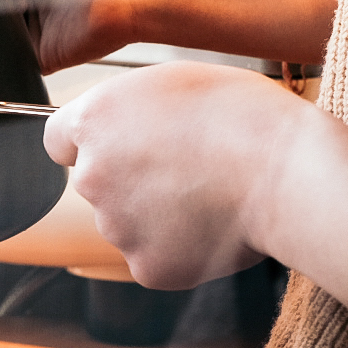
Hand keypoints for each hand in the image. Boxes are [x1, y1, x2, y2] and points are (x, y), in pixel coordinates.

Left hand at [43, 62, 311, 288]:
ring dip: (154, 214)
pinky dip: (178, 248)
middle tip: (184, 169)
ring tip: (209, 194)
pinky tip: (213, 227)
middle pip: (95, 183)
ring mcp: (116, 228)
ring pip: (125, 222)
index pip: (60, 140)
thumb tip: (118, 127)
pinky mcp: (146, 267)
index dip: (93, 142)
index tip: (121, 144)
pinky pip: (153, 257)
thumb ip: (129, 107)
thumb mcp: (175, 80)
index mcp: (93, 121)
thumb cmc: (244, 115)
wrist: (287, 172)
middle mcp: (91, 177)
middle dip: (128, 179)